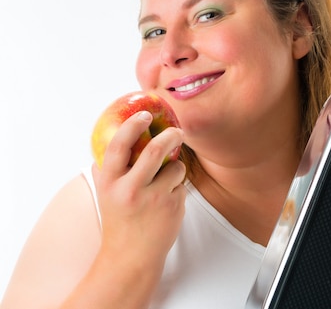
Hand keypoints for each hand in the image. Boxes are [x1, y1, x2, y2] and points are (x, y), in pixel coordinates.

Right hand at [92, 110, 185, 270]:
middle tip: (178, 131)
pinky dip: (178, 187)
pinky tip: (166, 204)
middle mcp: (130, 189)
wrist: (131, 258)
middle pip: (156, 150)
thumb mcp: (106, 194)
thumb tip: (112, 141)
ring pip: (176, 167)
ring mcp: (154, 199)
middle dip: (172, 135)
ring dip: (176, 169)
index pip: (119, 146)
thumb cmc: (119, 221)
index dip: (133, 125)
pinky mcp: (173, 206)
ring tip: (165, 184)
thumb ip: (107, 170)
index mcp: (110, 182)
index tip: (145, 114)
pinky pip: (182, 185)